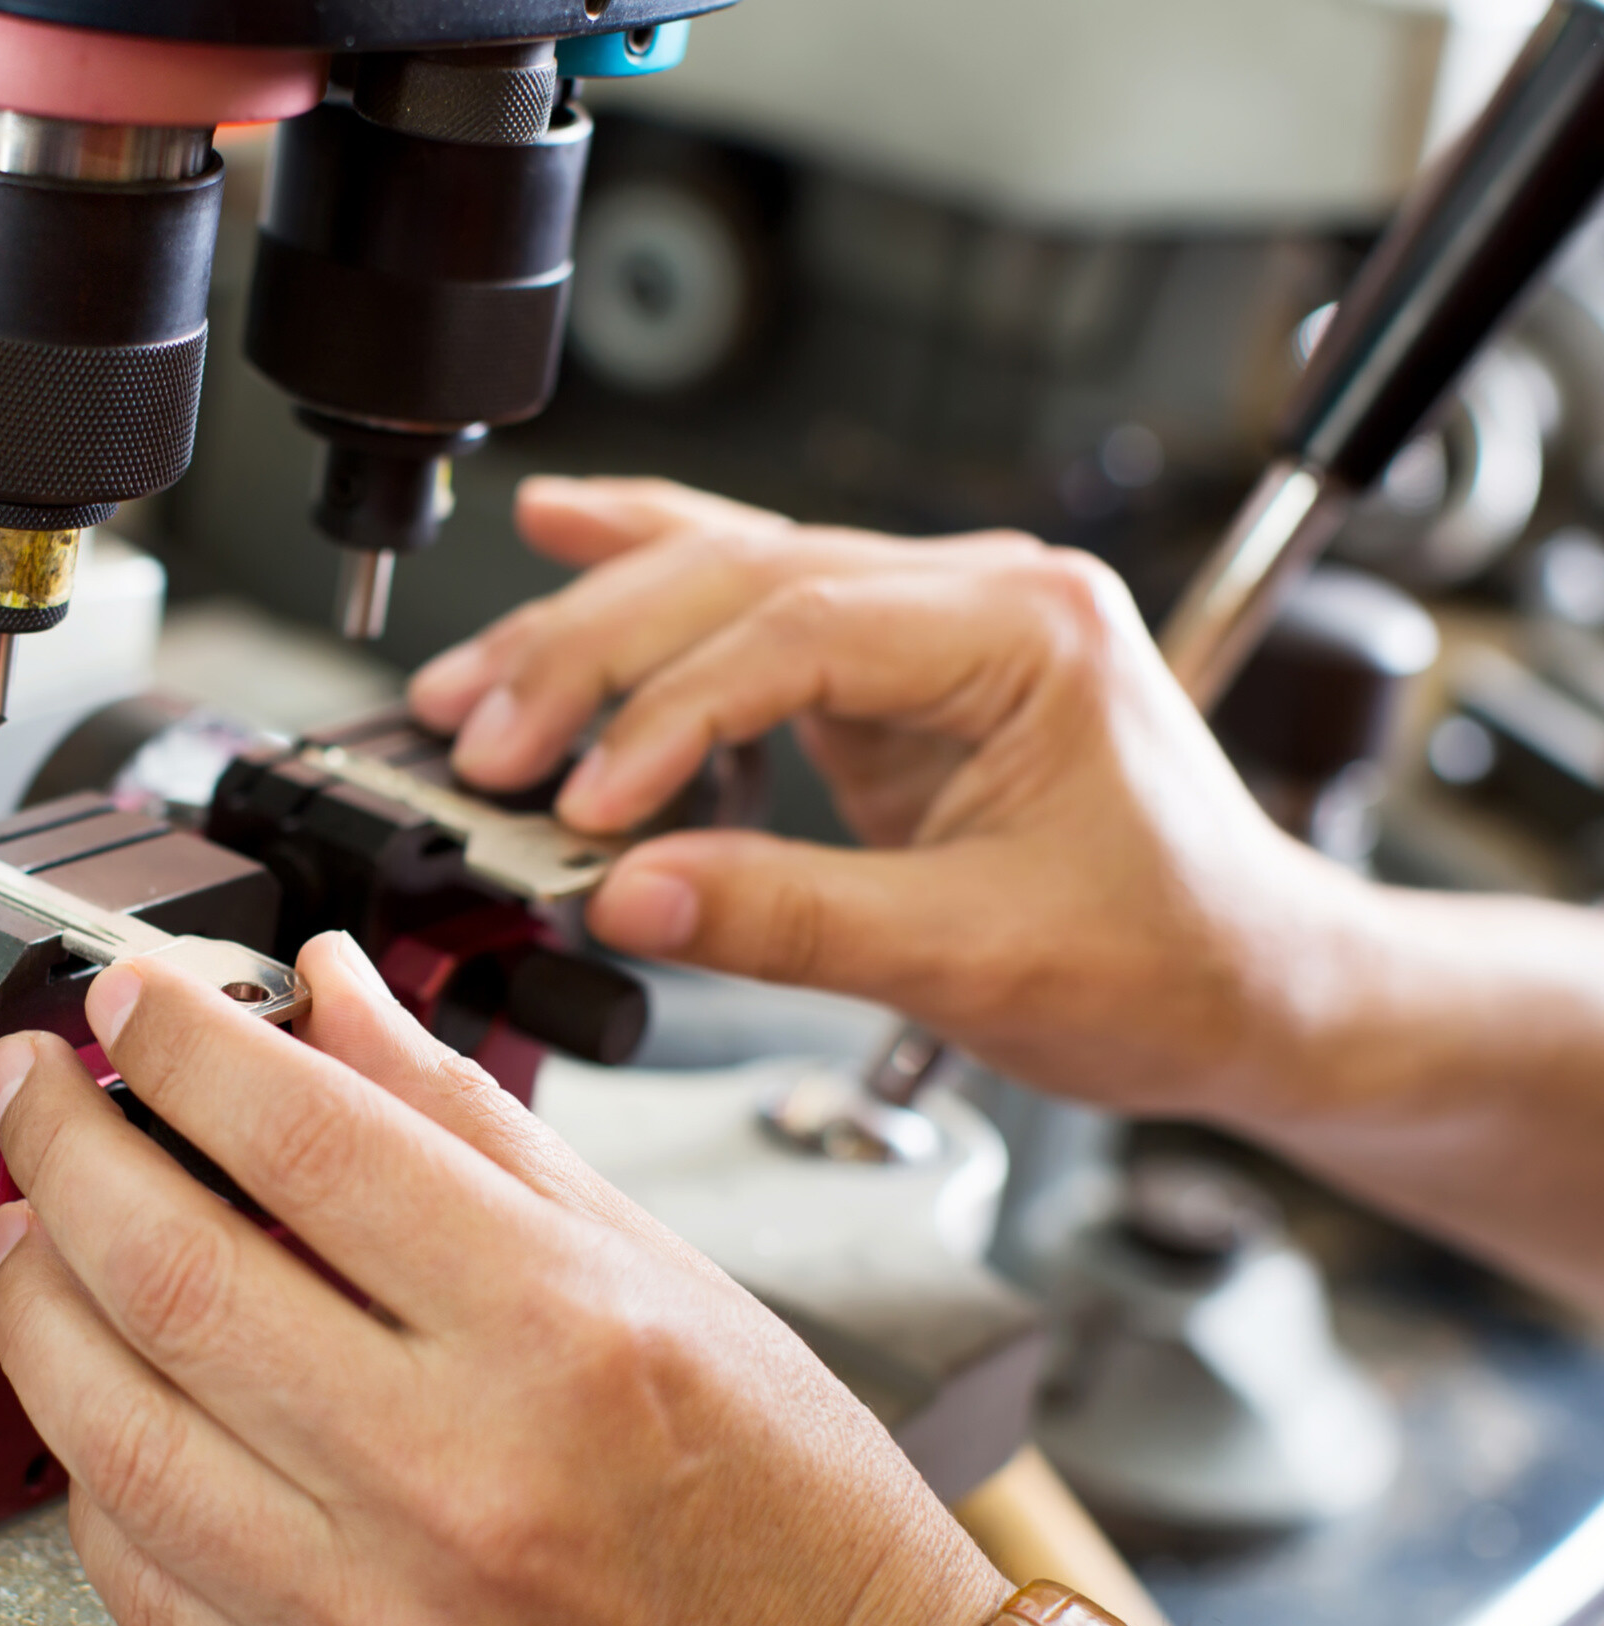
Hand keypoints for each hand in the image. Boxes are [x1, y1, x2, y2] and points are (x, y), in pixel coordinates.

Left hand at [0, 935, 1007, 1625]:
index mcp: (555, 1332)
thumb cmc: (786, 1505)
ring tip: (30, 1225)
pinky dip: (92, 1470)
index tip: (128, 1001)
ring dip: (37, 1300)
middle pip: (171, 1269)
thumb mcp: (661, 1271)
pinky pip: (143, 1581)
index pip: (306, 1138)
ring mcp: (376, 1619)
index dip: (181, 1043)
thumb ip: (469, 1122)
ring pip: (114, 1429)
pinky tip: (102, 1396)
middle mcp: (453, 1475)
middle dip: (63, 1145)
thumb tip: (337, 997)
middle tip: (33, 1086)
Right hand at [409, 475, 1354, 1125]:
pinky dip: (652, 575)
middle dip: (593, 655)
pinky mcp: (896, 669)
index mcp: (1028, 631)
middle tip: (482, 736)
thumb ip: (791, 919)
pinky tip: (568, 530)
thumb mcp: (979, 958)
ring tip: (476, 682)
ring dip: (593, 624)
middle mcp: (979, 595)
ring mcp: (935, 622)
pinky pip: (756, 599)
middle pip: (742, 576)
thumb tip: (627, 896)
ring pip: (731, 575)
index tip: (584, 810)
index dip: (671, 718)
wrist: (1260, 983)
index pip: (801, 632)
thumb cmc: (1174, 961)